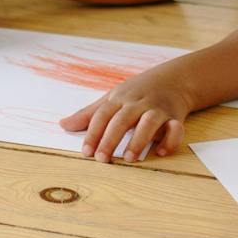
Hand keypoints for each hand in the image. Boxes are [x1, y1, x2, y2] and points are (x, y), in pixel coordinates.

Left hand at [60, 68, 192, 163]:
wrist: (174, 79)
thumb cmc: (137, 92)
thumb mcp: (112, 98)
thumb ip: (89, 114)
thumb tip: (62, 125)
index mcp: (119, 98)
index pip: (102, 115)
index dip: (93, 133)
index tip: (86, 152)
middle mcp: (137, 103)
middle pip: (122, 119)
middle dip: (111, 139)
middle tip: (102, 159)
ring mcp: (157, 109)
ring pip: (148, 122)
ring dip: (139, 140)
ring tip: (129, 158)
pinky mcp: (176, 117)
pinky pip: (175, 128)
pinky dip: (170, 139)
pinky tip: (161, 152)